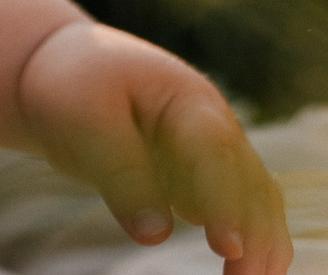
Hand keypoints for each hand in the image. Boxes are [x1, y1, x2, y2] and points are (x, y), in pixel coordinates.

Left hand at [17, 21, 290, 274]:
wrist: (67, 72)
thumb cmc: (73, 88)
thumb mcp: (84, 120)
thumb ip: (121, 174)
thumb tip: (155, 236)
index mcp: (186, 100)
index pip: (214, 154)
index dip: (223, 202)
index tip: (226, 247)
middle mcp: (215, 125)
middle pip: (249, 182)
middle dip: (254, 233)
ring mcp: (215, 152)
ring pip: (254, 200)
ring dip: (261, 241)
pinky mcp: (205, 177)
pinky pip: (237, 210)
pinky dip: (246, 238)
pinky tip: (243, 269)